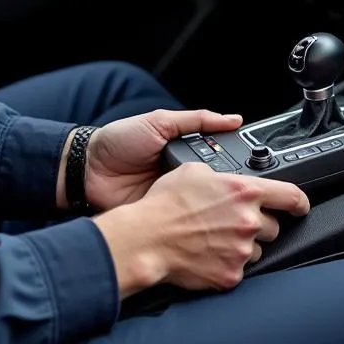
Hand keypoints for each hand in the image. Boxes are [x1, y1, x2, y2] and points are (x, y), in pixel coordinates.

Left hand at [83, 108, 242, 210]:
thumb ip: (196, 120)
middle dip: (228, 193)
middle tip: (243, 196)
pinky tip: (204, 225)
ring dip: (212, 209)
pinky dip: (192, 224)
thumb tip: (233, 119)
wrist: (87, 169)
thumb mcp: (160, 122)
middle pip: (216, 187)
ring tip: (227, 210)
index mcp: (185, 153)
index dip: (237, 169)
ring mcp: (173, 200)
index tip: (256, 176)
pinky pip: (182, 221)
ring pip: (203, 207)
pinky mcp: (161, 217)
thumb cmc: (119, 140)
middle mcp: (183, 178)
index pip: (220, 162)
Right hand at [92, 163, 309, 297]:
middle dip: (257, 224)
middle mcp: (249, 221)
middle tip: (231, 222)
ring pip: (257, 249)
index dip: (300, 202)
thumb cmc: (165, 204)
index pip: (291, 196)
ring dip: (243, 244)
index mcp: (244, 191)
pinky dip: (228, 263)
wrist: (147, 238)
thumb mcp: (195, 171)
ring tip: (215, 238)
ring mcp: (242, 251)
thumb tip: (228, 180)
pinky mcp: (231, 275)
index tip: (300, 206)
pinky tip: (208, 254)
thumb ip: (222, 176)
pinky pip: (240, 269)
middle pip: (273, 226)